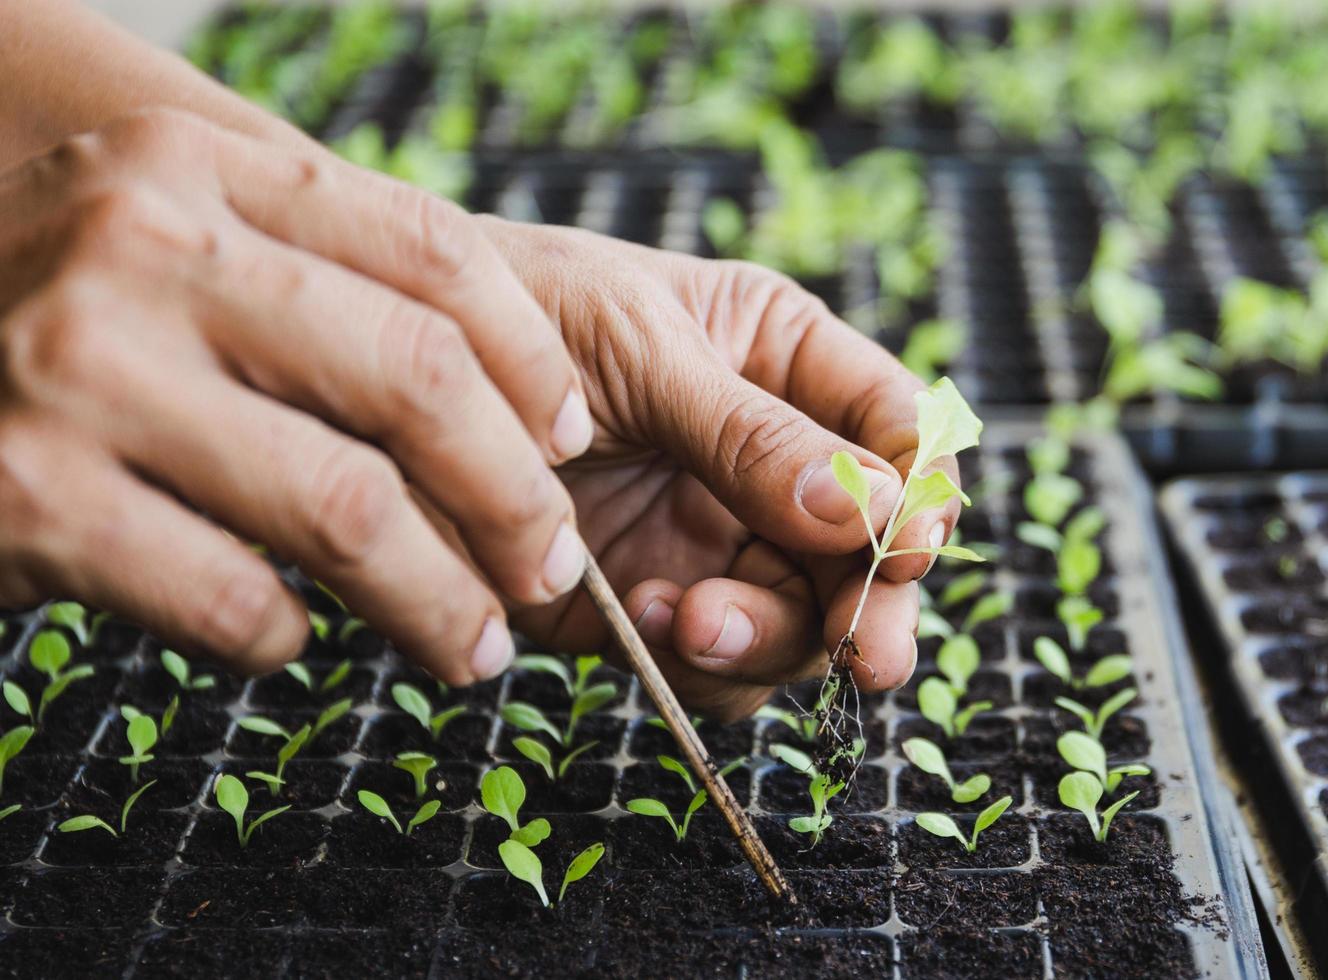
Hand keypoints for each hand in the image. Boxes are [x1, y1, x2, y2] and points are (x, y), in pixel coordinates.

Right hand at [0, 109, 597, 683]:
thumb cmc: (43, 327)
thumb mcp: (161, 247)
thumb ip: (309, 279)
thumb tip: (516, 390)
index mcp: (197, 171)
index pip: (432, 252)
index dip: (533, 358)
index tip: (572, 439)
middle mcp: (143, 247)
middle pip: (418, 378)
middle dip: (516, 496)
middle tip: (551, 566)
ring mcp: (78, 371)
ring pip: (348, 509)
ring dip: (439, 598)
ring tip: (478, 645)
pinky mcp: (26, 497)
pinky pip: (231, 598)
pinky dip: (289, 639)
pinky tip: (294, 642)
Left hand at [476, 218, 961, 718]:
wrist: (389, 381)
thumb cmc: (518, 311)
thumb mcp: (643, 348)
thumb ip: (752, 434)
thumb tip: (872, 510)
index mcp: (786, 365)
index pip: (895, 432)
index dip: (922, 491)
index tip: (913, 545)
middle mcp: (769, 462)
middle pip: (868, 551)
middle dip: (868, 603)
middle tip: (864, 654)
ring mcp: (713, 540)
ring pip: (804, 621)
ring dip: (771, 637)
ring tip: (693, 619)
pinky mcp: (654, 606)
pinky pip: (721, 665)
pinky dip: (703, 662)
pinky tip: (648, 617)